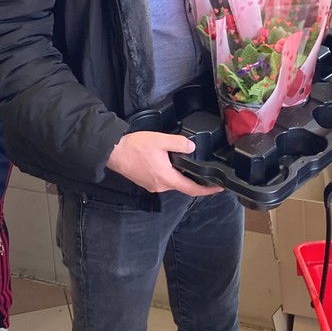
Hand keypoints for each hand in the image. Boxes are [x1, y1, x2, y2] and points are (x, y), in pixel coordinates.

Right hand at [106, 131, 223, 196]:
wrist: (112, 152)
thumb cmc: (133, 147)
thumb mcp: (160, 141)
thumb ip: (179, 143)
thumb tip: (191, 147)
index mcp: (166, 178)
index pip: (192, 189)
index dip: (208, 190)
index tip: (219, 188)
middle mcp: (160, 186)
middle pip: (183, 186)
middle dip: (196, 181)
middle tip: (208, 174)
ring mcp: (152, 185)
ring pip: (172, 182)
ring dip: (181, 176)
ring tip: (189, 165)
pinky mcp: (146, 182)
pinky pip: (163, 180)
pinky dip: (170, 174)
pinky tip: (170, 164)